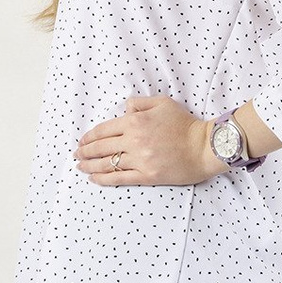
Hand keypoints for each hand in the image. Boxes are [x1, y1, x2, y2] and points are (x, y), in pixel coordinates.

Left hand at [73, 94, 228, 185]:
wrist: (204, 147)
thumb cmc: (185, 124)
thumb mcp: (162, 103)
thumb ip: (139, 103)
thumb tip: (125, 110)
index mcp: (135, 122)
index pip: (104, 130)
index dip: (89, 137)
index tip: (82, 141)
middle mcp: (134, 141)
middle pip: (101, 148)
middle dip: (84, 151)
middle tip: (76, 154)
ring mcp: (140, 160)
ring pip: (107, 164)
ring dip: (90, 165)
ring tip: (80, 167)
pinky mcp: (147, 176)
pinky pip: (120, 178)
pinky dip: (104, 178)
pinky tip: (94, 178)